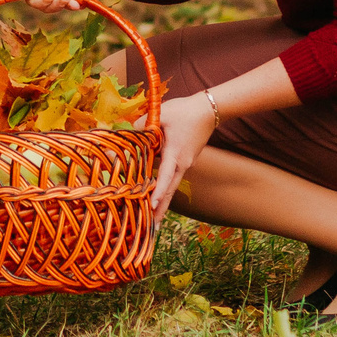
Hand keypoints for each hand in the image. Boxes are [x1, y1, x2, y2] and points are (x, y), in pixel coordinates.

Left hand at [149, 88, 215, 218]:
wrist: (209, 110)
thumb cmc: (184, 111)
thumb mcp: (161, 114)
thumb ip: (143, 125)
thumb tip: (127, 134)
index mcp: (176, 154)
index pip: (166, 177)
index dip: (159, 192)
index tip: (151, 207)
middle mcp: (183, 163)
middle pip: (171, 190)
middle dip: (162, 209)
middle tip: (154, 227)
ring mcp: (186, 163)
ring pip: (173, 184)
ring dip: (164, 199)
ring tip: (154, 215)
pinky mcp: (187, 159)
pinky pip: (175, 175)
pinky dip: (166, 186)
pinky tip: (158, 192)